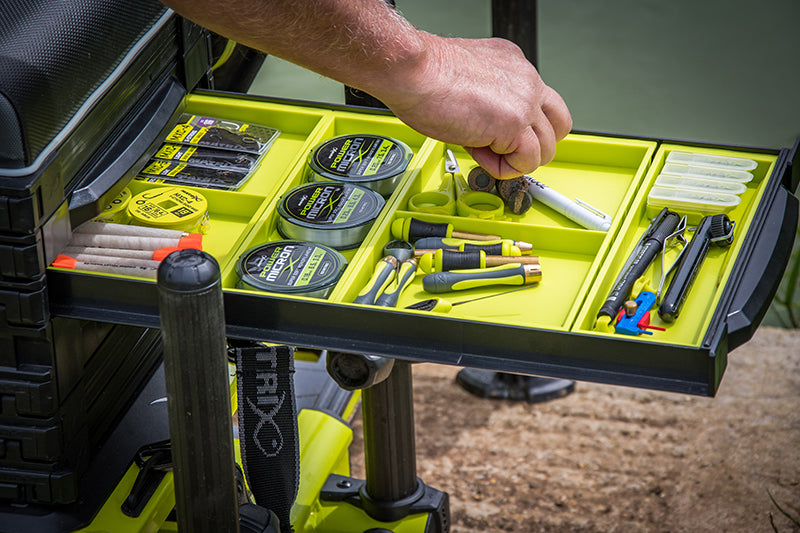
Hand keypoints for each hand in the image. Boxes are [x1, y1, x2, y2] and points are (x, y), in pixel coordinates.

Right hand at [376, 35, 571, 178]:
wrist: (414, 73)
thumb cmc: (424, 76)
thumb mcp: (467, 81)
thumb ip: (488, 101)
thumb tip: (486, 127)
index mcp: (516, 66)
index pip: (542, 105)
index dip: (524, 128)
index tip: (502, 138)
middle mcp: (527, 80)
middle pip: (557, 127)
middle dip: (530, 147)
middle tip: (499, 151)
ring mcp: (525, 102)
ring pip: (545, 149)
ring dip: (514, 159)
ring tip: (481, 149)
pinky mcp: (515, 124)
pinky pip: (527, 162)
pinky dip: (504, 169)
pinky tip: (480, 154)